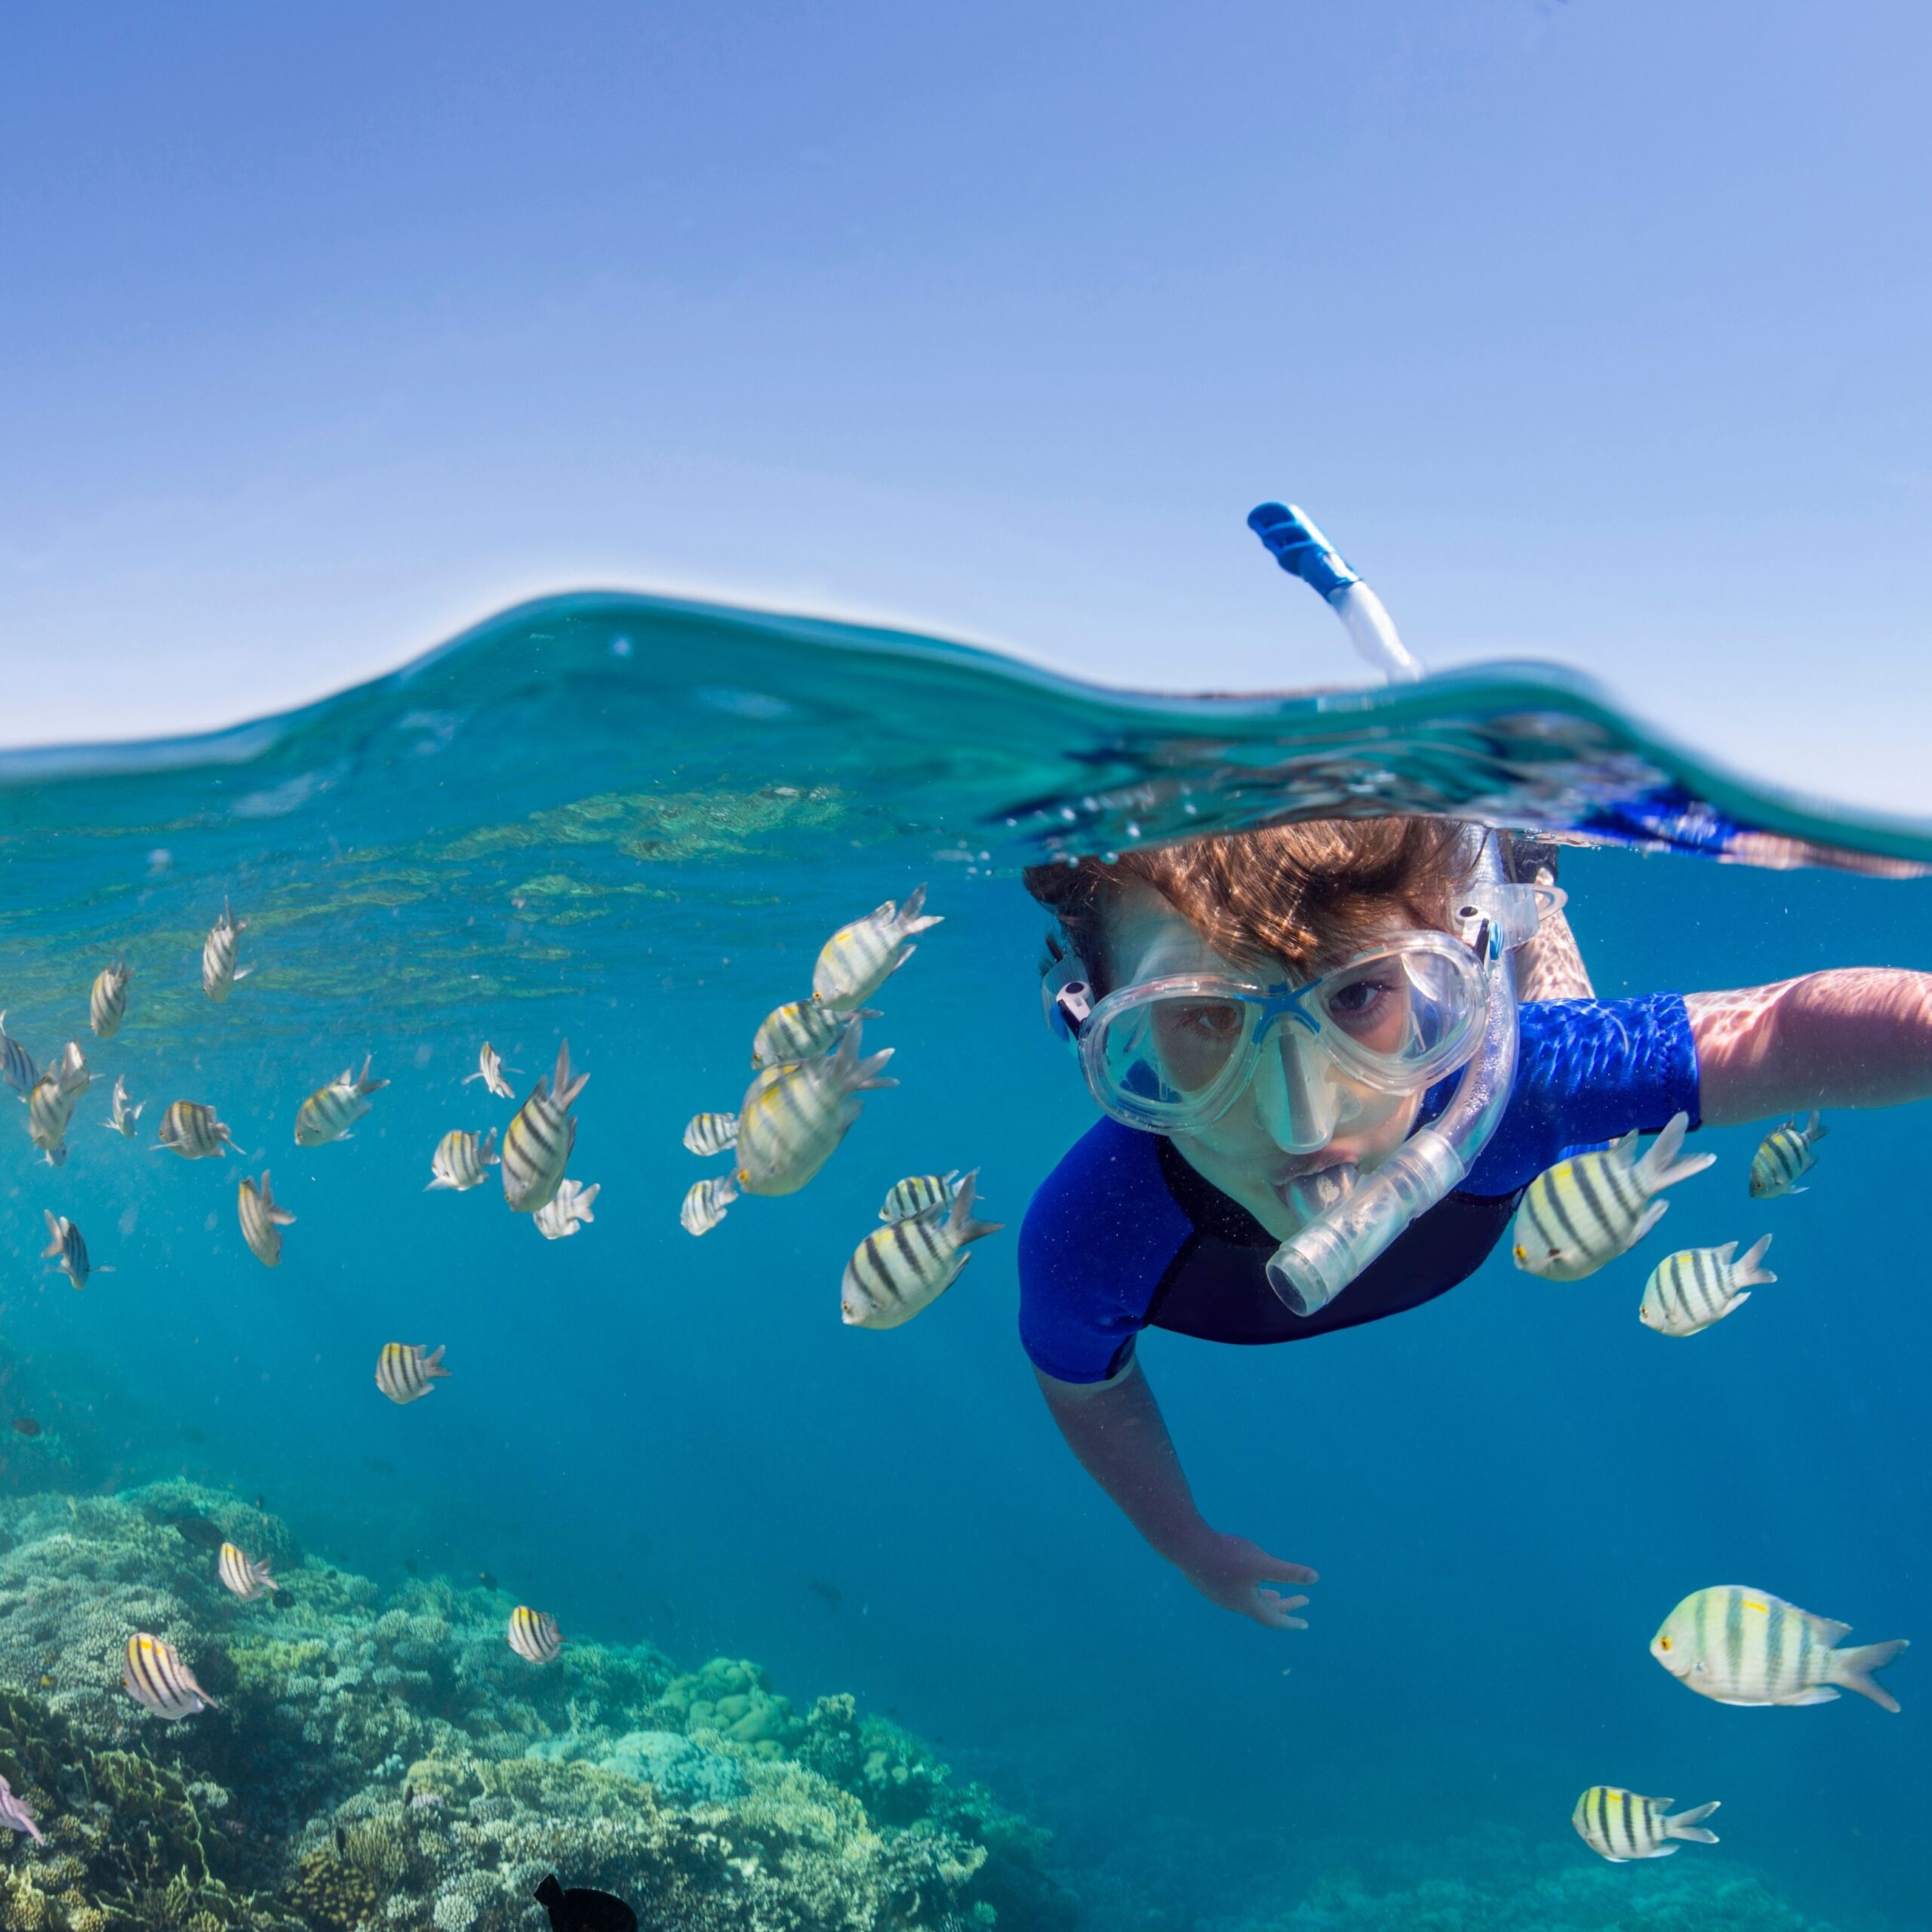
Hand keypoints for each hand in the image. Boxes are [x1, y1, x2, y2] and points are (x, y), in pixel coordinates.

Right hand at [1178, 1531, 1316, 1628]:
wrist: (1187, 1547)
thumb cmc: (1226, 1555)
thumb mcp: (1262, 1563)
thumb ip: (1288, 1572)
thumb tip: (1316, 1578)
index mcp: (1247, 1603)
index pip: (1274, 1619)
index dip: (1291, 1621)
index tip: (1305, 1623)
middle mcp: (1233, 1603)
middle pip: (1264, 1610)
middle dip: (1285, 1605)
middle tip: (1304, 1600)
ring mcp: (1218, 1593)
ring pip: (1248, 1601)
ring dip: (1266, 1598)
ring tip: (1276, 1594)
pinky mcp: (1208, 1582)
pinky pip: (1234, 1591)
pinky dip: (1249, 1590)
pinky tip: (1245, 1578)